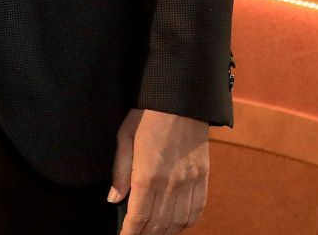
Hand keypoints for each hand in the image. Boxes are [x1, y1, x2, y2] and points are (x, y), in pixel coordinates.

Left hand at [110, 107, 210, 234]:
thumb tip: (114, 198)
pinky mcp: (203, 176)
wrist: (181, 97)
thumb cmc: (147, 114)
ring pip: (178, 221)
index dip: (130, 233)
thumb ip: (120, 171)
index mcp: (148, 175)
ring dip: (165, 232)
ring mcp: (190, 181)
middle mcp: (171, 183)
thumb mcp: (125, 137)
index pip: (138, 217)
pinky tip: (177, 224)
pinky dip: (186, 222)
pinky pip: (197, 209)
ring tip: (153, 233)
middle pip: (158, 224)